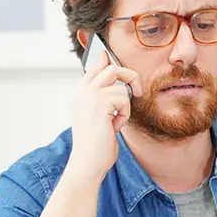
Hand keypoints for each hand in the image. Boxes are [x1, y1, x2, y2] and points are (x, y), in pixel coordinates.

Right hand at [68, 50, 141, 180]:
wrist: (88, 163)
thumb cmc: (96, 147)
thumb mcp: (100, 121)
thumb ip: (104, 103)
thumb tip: (118, 90)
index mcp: (80, 98)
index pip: (92, 70)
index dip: (102, 60)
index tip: (105, 53)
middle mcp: (82, 94)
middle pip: (110, 69)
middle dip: (128, 76)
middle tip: (137, 90)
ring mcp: (89, 96)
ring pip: (120, 86)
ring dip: (125, 106)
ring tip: (115, 122)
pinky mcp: (99, 102)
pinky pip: (123, 99)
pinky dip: (124, 115)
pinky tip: (114, 127)